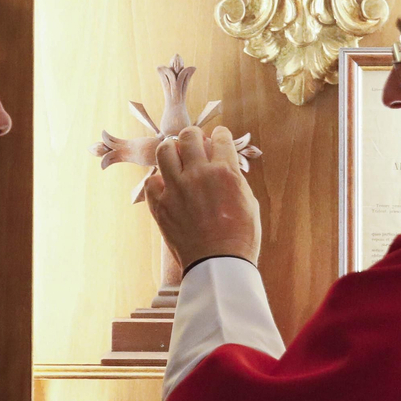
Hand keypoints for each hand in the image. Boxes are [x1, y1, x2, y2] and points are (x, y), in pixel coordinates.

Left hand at [144, 125, 261, 268]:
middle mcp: (199, 174)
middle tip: (194, 142)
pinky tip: (167, 186)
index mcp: (225, 172)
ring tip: (176, 156)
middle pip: (189, 136)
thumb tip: (224, 166)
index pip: (221, 137)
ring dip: (172, 150)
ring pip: (165, 150)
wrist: (218, 265)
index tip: (218, 137)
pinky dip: (158, 181)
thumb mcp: (249, 202)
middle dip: (193, 135)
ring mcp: (177, 188)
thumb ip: (234, 179)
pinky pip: (151, 180)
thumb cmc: (240, 238)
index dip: (220, 135)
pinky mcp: (161, 204)